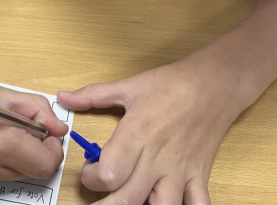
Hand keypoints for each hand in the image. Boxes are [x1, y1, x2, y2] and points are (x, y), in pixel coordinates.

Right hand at [0, 62, 68, 186]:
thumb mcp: (1, 94)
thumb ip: (37, 111)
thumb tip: (60, 129)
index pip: (46, 164)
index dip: (52, 147)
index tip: (44, 130)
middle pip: (33, 171)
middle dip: (36, 149)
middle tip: (22, 123)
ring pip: (16, 173)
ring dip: (19, 154)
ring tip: (0, 126)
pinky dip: (1, 158)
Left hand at [58, 55, 243, 203]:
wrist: (212, 83)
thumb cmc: (170, 83)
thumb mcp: (128, 86)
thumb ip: (92, 95)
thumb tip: (63, 97)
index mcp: (137, 134)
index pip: (109, 173)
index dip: (91, 178)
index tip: (89, 170)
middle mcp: (158, 158)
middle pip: (128, 200)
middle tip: (98, 200)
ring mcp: (180, 171)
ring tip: (130, 201)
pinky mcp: (199, 177)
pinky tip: (166, 203)